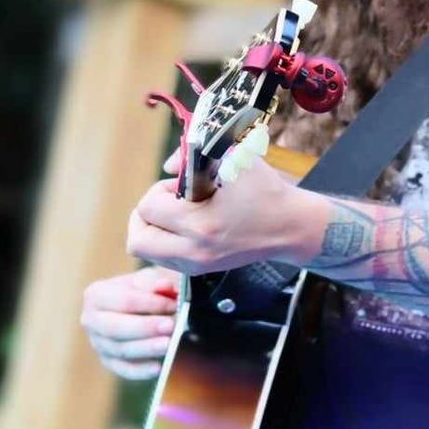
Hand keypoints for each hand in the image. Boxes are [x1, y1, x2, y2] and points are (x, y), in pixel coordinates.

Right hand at [81, 265, 179, 379]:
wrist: (142, 307)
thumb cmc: (146, 290)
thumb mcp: (151, 280)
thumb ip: (158, 282)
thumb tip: (165, 287)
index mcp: (96, 295)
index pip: (124, 300)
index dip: (150, 303)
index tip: (174, 305)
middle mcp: (91, 320)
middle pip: (115, 328)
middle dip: (145, 327)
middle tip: (170, 326)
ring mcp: (97, 343)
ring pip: (120, 350)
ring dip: (146, 348)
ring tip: (169, 345)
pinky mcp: (109, 361)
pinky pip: (123, 369)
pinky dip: (140, 370)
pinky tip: (158, 368)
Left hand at [126, 153, 321, 275]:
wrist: (290, 228)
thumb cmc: (266, 192)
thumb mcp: (235, 160)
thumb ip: (193, 156)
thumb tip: (167, 166)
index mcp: (202, 225)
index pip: (149, 208)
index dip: (159, 190)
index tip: (181, 185)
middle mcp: (195, 251)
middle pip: (137, 240)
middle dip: (145, 215)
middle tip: (166, 202)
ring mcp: (197, 265)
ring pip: (146, 251)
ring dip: (152, 229)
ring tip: (176, 214)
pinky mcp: (200, 271)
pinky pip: (162, 258)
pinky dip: (163, 241)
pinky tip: (185, 226)